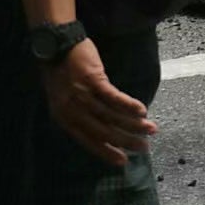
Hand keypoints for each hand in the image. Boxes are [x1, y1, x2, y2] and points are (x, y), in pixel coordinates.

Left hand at [41, 39, 157, 166]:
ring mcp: (82, 94)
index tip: (123, 161)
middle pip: (103, 131)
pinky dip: (128, 105)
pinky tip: (142, 111)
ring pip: (111, 116)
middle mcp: (72, 110)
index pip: (88, 140)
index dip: (106, 152)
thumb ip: (79, 114)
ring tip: (150, 129)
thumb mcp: (63, 98)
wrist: (55, 43)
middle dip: (126, 141)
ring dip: (134, 124)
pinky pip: (113, 97)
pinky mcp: (92, 79)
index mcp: (64, 118)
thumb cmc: (60, 71)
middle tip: (144, 147)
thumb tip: (102, 129)